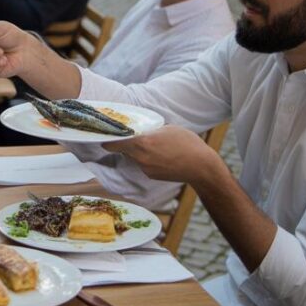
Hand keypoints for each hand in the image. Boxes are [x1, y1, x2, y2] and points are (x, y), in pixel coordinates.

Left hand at [103, 126, 220, 185]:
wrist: (201, 167)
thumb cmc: (187, 144)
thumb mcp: (168, 129)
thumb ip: (151, 131)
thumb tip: (143, 132)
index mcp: (143, 143)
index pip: (116, 143)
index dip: (109, 140)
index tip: (103, 138)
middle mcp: (141, 158)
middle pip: (125, 150)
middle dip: (126, 145)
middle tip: (129, 138)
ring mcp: (146, 168)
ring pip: (135, 157)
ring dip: (139, 152)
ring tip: (155, 146)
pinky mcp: (152, 176)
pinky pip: (144, 165)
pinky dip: (148, 160)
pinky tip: (161, 156)